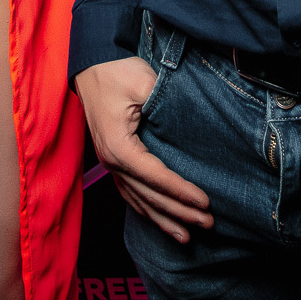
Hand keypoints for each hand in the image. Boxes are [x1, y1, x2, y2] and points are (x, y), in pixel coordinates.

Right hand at [75, 56, 212, 243]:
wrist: (93, 64)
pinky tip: (160, 220)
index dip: (180, 191)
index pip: (155, 176)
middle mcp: (111, 160)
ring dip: (163, 219)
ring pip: (138, 199)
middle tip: (207, 224)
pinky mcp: (112, 159)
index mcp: (118, 146)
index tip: (204, 203)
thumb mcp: (143, 82)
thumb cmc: (117, 71)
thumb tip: (186, 125)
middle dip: (178, 212)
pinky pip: (130, 191)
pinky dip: (146, 209)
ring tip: (187, 237)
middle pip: (148, 195)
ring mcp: (109, 162)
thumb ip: (163, 104)